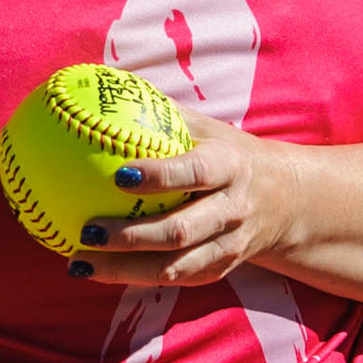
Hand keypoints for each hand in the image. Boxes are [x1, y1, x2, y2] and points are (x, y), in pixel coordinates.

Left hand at [68, 114, 297, 286]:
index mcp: (229, 167)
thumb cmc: (227, 153)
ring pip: (174, 266)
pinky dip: (131, 278)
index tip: (119, 174)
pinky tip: (92, 271)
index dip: (160, 176)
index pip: (195, 173)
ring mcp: (227, 245)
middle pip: (181, 230)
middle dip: (131, 235)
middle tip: (88, 229)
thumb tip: (103, 83)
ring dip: (123, 268)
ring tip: (78, 261)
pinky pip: (173, 279)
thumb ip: (160, 111)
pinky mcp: (218, 270)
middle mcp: (231, 209)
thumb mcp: (205, 127)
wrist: (284, 200)